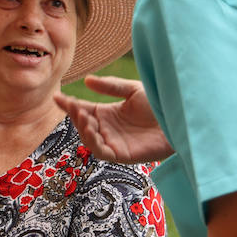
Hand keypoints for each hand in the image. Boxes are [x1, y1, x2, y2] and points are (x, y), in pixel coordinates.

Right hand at [52, 75, 173, 163]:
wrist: (180, 118)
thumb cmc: (160, 104)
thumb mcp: (133, 90)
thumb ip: (111, 86)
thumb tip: (87, 81)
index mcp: (107, 113)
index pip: (83, 109)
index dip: (69, 105)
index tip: (57, 97)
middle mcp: (108, 129)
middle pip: (83, 125)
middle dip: (76, 116)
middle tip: (75, 106)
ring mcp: (114, 143)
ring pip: (90, 141)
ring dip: (83, 130)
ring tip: (84, 117)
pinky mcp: (123, 155)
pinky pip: (103, 153)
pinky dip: (94, 143)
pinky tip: (93, 130)